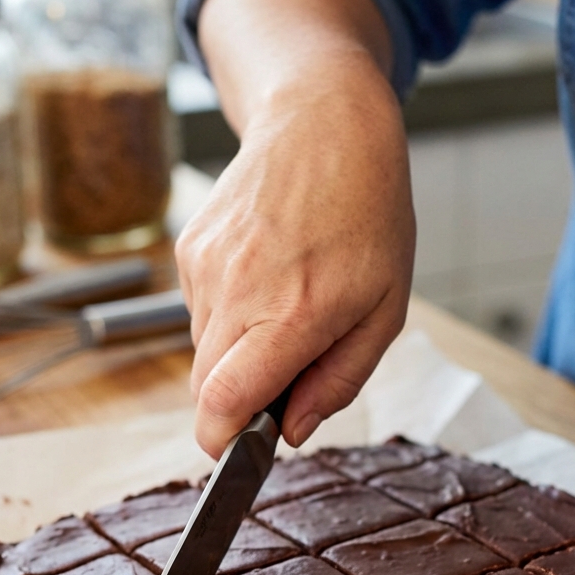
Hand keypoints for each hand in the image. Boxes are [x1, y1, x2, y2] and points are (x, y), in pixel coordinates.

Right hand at [175, 56, 414, 457]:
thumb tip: (289, 432)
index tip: (238, 452)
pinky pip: (198, 311)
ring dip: (236, 353)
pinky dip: (227, 314)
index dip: (222, 443)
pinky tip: (265, 274)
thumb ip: (337, 381)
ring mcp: (205, 267)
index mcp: (293, 313)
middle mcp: (237, 291)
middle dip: (237, 401)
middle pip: (204, 389)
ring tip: (284, 304)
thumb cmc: (367, 215)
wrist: (323, 121)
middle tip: (287, 370)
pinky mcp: (188, 248)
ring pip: (201, 350)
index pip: (222, 403)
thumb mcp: (385, 310)